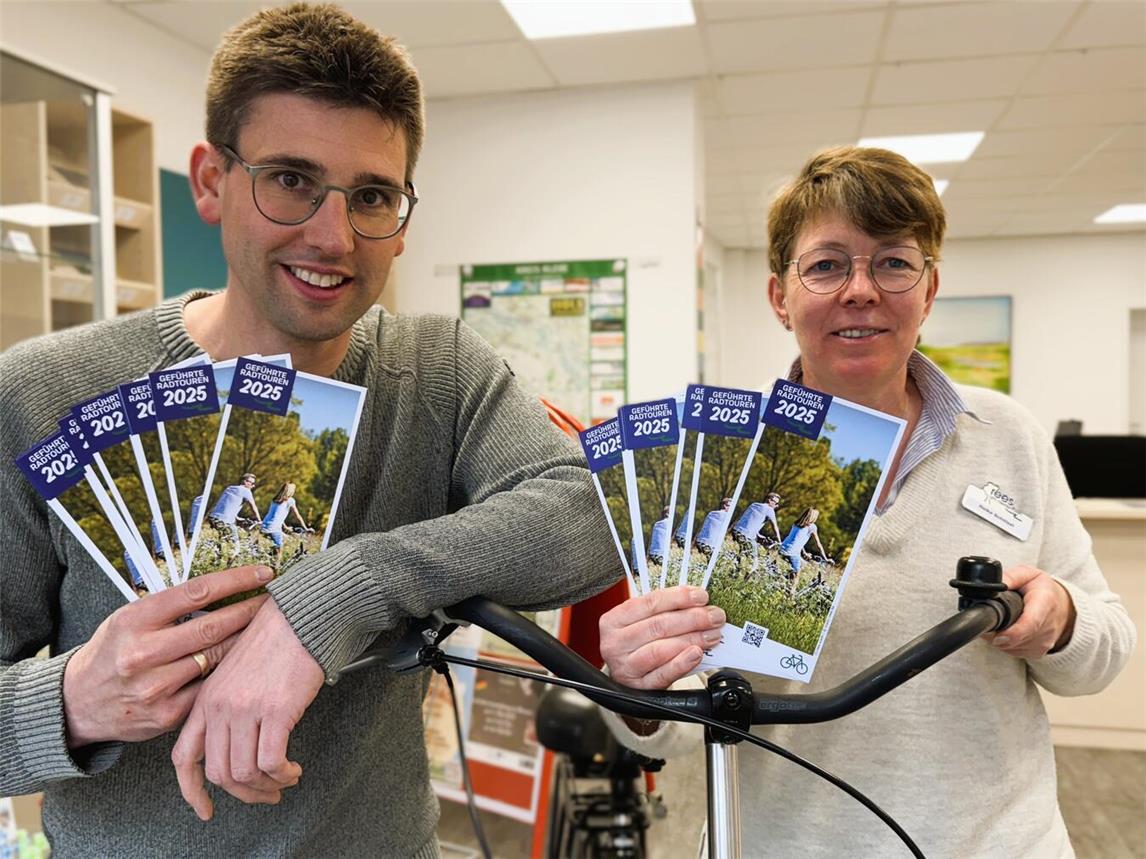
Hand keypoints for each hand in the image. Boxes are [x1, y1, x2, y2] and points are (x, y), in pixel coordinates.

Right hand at [62, 565, 273, 747]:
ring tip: (268, 628)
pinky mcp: (166, 716)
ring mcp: (155, 687)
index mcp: (134, 620)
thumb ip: (170, 605)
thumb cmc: (114, 650)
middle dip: (251, 611)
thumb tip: (225, 584)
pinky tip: (248, 663)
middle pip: (213, 627)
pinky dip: (231, 674)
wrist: (77, 704)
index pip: (197, 592)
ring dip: (247, 642)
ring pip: (216, 658)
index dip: (236, 580)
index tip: (264, 572)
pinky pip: (210, 689)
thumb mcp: (129, 618)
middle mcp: (142, 654)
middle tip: (276, 601)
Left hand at [171, 597, 323, 818]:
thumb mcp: (234, 670)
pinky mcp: (275, 710)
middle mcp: (219, 707)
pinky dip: (283, 773)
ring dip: (268, 785)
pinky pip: (272, 761)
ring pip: (245, 772)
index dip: (192, 790)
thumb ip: (226, 704)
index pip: (184, 757)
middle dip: (244, 793)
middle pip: (219, 773)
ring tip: (286, 778)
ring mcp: (245, 709)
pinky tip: (293, 769)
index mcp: (205, 698)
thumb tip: (236, 743)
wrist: (300, 615)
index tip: (205, 808)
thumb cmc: (275, 637)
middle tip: (265, 794)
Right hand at [599, 586, 724, 688]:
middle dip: (693, 618)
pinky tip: (697, 654)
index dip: (679, 598)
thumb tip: (697, 603)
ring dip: (692, 639)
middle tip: (715, 616)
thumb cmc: (634, 644)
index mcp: (614, 620)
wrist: (622, 676)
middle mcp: (615, 643)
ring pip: (661, 649)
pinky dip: (682, 663)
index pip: (649, 602)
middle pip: (659, 625)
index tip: (701, 596)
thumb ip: (661, 611)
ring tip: (712, 634)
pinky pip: (662, 675)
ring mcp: (625, 666)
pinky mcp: (638, 687)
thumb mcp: (638, 623)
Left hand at [987, 565, 1076, 658]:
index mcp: (1045, 602)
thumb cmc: (1042, 589)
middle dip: (997, 631)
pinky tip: (1009, 630)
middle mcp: (1048, 626)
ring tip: (1003, 620)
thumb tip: (989, 586)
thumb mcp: (1027, 574)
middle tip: (991, 617)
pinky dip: (1006, 643)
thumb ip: (1009, 578)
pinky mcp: (1039, 652)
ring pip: (1011, 646)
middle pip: (1016, 638)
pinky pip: (1014, 651)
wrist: (1064, 606)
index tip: (998, 636)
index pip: (1031, 623)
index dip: (1013, 632)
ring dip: (999, 637)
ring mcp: (1044, 641)